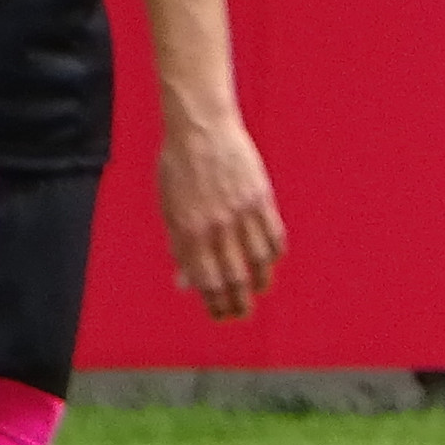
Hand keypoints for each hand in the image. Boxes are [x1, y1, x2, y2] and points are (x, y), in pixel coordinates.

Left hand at [158, 111, 285, 320]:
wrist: (201, 128)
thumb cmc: (179, 167)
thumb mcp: (169, 209)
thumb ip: (179, 247)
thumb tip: (185, 283)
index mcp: (189, 231)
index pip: (207, 282)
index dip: (215, 304)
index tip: (220, 315)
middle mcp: (217, 226)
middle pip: (235, 279)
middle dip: (239, 303)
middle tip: (241, 313)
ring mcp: (242, 212)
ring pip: (259, 262)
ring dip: (260, 282)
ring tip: (258, 289)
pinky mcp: (261, 198)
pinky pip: (274, 236)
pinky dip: (274, 254)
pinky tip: (269, 260)